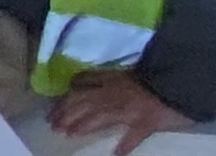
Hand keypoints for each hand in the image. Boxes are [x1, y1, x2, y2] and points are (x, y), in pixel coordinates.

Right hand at [49, 69, 191, 154]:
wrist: (172, 84)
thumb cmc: (163, 110)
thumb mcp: (149, 128)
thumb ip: (130, 139)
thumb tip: (114, 154)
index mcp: (117, 111)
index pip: (91, 119)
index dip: (77, 126)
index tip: (64, 133)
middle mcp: (108, 97)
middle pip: (82, 105)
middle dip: (65, 114)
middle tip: (51, 123)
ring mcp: (109, 84)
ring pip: (82, 92)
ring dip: (67, 101)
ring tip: (54, 109)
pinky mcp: (113, 74)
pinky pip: (92, 75)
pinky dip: (80, 79)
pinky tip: (71, 83)